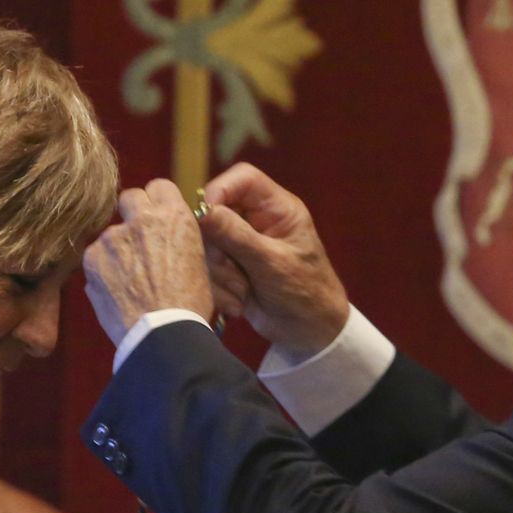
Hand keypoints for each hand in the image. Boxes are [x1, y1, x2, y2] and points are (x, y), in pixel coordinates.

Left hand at [83, 179, 214, 345]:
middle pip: (130, 198)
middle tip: (139, 240)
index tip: (157, 216)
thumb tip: (163, 232)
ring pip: (111, 233)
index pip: (159, 186)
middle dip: (133, 214)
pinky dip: (104, 271)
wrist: (164, 336)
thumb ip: (176, 237)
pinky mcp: (92, 259)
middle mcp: (141, 219)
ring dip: (117, 249)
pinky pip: (96, 258)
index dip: (158, 202)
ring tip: (130, 281)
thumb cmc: (189, 304)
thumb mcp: (197, 261)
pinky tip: (117, 292)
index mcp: (174, 216)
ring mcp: (112, 238)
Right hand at [199, 163, 348, 354]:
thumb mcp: (272, 263)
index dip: (220, 190)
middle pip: (216, 212)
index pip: (242, 178)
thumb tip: (203, 211)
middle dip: (217, 245)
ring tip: (242, 292)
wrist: (309, 333)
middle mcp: (257, 221)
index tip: (205, 215)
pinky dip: (219, 288)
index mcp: (277, 209)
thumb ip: (237, 236)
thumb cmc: (305, 292)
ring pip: (207, 243)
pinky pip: (208, 268)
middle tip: (229, 268)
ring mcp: (242, 244)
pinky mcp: (230, 268)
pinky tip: (238, 304)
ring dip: (219, 272)